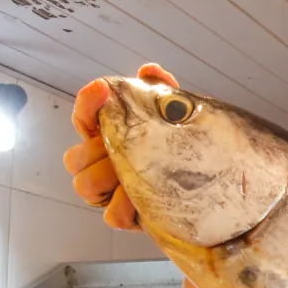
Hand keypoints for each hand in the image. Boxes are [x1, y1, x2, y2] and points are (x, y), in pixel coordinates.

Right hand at [63, 63, 178, 229]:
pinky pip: (112, 216)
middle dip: (99, 152)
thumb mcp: (177, 117)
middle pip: (75, 158)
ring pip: (85, 185)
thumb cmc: (184, 149)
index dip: (88, 103)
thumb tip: (149, 70)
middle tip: (129, 148)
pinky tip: (147, 198)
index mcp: (109, 137)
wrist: (213, 187)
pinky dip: (127, 206)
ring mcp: (111, 193)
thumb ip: (162, 91)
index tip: (101, 88)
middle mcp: (103, 164)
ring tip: (139, 173)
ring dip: (111, 178)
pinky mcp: (127, 217)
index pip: (85, 117)